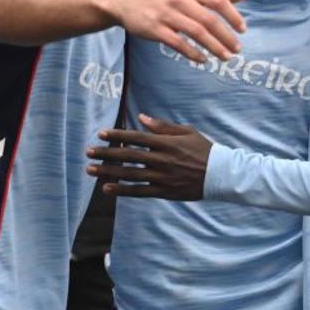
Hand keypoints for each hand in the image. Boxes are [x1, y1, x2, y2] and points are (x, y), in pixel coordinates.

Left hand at [87, 115, 211, 200]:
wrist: (221, 174)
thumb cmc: (204, 149)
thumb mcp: (187, 132)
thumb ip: (163, 126)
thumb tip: (141, 118)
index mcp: (166, 143)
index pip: (136, 137)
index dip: (117, 135)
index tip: (101, 133)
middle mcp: (162, 159)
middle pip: (128, 156)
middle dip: (106, 154)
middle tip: (88, 152)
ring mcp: (162, 177)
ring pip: (130, 174)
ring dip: (108, 172)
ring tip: (90, 170)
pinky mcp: (164, 191)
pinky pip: (139, 191)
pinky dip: (122, 190)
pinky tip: (107, 189)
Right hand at [109, 0, 247, 62]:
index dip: (232, 15)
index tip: (243, 29)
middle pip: (209, 19)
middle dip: (226, 36)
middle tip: (237, 49)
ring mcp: (166, 14)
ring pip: (196, 32)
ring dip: (213, 46)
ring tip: (225, 57)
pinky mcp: (154, 29)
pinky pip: (177, 43)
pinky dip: (192, 52)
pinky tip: (203, 59)